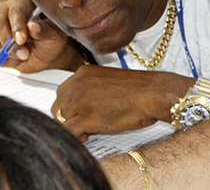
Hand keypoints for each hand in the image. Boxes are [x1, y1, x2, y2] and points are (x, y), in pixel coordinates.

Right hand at [0, 0, 80, 72]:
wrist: (47, 54)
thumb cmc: (51, 38)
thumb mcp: (54, 34)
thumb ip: (45, 29)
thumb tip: (32, 27)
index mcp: (22, 1)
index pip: (15, 11)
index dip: (17, 26)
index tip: (21, 39)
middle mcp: (6, 10)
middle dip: (9, 42)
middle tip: (24, 53)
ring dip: (6, 52)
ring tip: (24, 57)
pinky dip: (2, 59)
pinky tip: (17, 59)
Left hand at [51, 66, 191, 141]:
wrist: (152, 94)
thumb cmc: (138, 90)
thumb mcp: (108, 81)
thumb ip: (91, 88)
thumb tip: (81, 106)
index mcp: (83, 73)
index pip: (62, 92)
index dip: (69, 106)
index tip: (79, 113)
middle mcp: (78, 84)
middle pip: (57, 106)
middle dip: (67, 118)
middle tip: (83, 124)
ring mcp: (81, 99)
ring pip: (60, 119)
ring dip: (72, 127)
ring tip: (88, 131)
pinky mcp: (87, 116)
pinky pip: (68, 131)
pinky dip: (75, 137)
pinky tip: (88, 135)